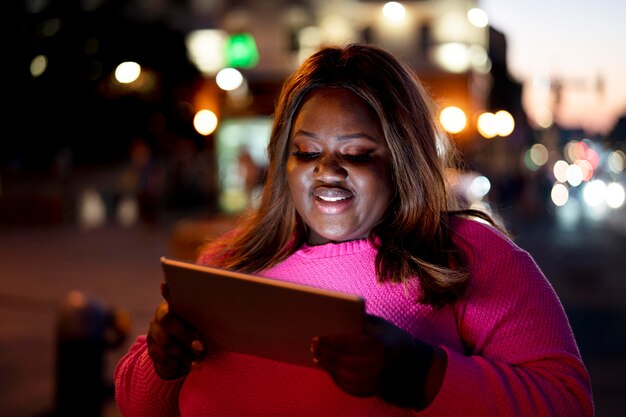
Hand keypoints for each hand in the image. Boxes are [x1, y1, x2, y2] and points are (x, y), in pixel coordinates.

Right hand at [146, 283, 206, 379]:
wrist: (181, 351)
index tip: (167, 285)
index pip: (172, 296)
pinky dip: (176, 364)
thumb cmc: (199, 332)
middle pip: (168, 321)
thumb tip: (228, 313)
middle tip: (201, 347)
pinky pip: (161, 358)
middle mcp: (160, 315)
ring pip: (165, 343)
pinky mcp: (151, 348)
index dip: (168, 291)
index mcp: (174, 305)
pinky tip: (188, 367)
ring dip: (184, 355)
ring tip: (199, 362)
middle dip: (186, 336)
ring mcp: (153, 332)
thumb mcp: (204, 323)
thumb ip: (207, 316)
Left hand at [310, 315, 434, 408]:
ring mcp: (377, 380)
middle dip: (326, 355)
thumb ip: (358, 322)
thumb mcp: (379, 325)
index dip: (331, 341)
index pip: (349, 343)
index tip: (318, 338)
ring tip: (318, 358)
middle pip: (344, 361)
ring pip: (345, 376)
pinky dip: (337, 379)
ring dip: (328, 368)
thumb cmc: (391, 338)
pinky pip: (351, 387)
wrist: (414, 362)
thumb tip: (332, 317)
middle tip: (314, 348)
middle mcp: (378, 365)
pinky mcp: (375, 390)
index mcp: (379, 345)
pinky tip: (329, 370)